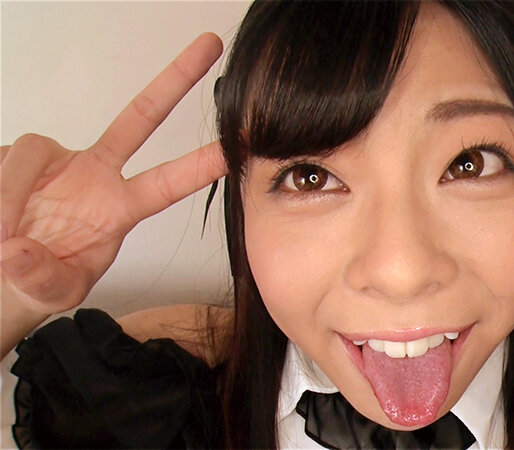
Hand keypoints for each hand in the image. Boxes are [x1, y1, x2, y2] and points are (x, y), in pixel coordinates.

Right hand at [0, 33, 226, 315]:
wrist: (1, 275)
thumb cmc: (42, 279)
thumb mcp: (54, 291)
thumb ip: (43, 278)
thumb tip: (19, 251)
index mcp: (120, 207)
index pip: (169, 181)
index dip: (203, 163)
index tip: (240, 140)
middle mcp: (95, 174)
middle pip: (139, 118)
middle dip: (173, 82)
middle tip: (210, 45)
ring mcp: (57, 162)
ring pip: (34, 150)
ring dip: (12, 193)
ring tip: (3, 233)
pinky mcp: (16, 159)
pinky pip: (1, 164)